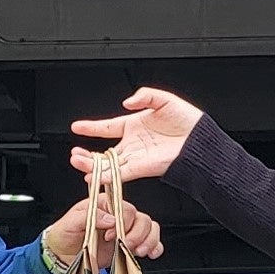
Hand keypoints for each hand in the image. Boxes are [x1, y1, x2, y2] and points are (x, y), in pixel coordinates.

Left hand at [42, 194, 163, 265]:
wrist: (62, 257)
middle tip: (125, 246)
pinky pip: (152, 242)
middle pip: (141, 218)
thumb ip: (89, 217)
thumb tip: (110, 218)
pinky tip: (150, 254)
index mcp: (104, 204)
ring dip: (148, 240)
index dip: (123, 221)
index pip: (125, 207)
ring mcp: (126, 230)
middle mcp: (118, 215)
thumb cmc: (63, 236)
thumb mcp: (69, 223)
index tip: (111, 235)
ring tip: (137, 251)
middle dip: (137, 234)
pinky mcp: (130, 245)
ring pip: (150, 228)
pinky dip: (155, 247)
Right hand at [70, 87, 204, 182]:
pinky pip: (120, 173)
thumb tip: (127, 102)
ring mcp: (136, 157)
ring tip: (77, 163)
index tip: (76, 126)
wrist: (200, 141)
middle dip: (86, 155)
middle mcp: (133, 144)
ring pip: (108, 164)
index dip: (91, 127)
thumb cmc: (188, 122)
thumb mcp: (164, 100)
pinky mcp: (142, 168)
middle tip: (74, 155)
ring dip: (91, 166)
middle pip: (104, 152)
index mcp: (135, 126)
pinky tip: (94, 177)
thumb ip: (145, 96)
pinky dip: (107, 176)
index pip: (107, 127)